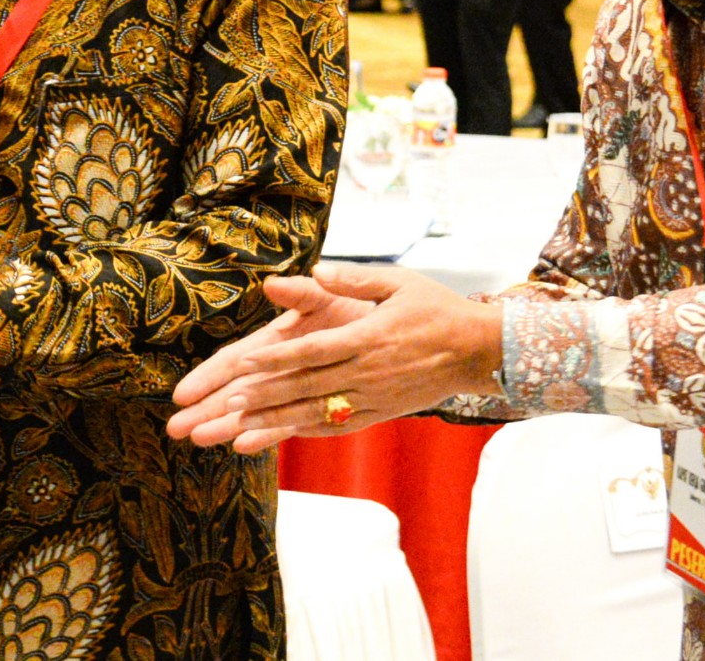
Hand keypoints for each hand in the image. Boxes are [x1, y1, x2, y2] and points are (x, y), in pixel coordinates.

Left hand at [168, 263, 502, 453]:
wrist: (477, 350)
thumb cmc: (435, 309)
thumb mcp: (399, 282)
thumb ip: (355, 278)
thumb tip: (318, 269)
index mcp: (368, 338)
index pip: (313, 351)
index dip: (276, 359)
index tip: (243, 363)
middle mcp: (368, 373)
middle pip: (307, 387)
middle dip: (264, 396)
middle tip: (227, 402)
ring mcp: (373, 398)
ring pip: (317, 413)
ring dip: (277, 422)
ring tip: (239, 429)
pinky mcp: (380, 413)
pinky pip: (337, 426)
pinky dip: (306, 432)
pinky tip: (279, 436)